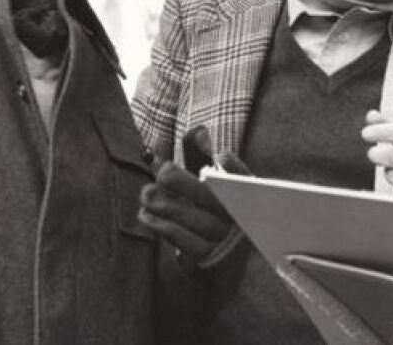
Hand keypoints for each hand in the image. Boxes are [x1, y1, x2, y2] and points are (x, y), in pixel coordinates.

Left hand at [137, 127, 236, 261]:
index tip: (223, 156)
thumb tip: (196, 132)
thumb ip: (203, 158)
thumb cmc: (213, 209)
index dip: (236, 169)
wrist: (225, 258)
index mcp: (245, 197)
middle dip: (185, 184)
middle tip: (163, 171)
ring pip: (198, 222)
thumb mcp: (211, 183)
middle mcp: (240, 220)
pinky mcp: (210, 259)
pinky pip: (187, 244)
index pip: (244, 180)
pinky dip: (165, 229)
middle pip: (213, 200)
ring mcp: (227, 242)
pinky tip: (146, 216)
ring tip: (147, 194)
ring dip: (169, 207)